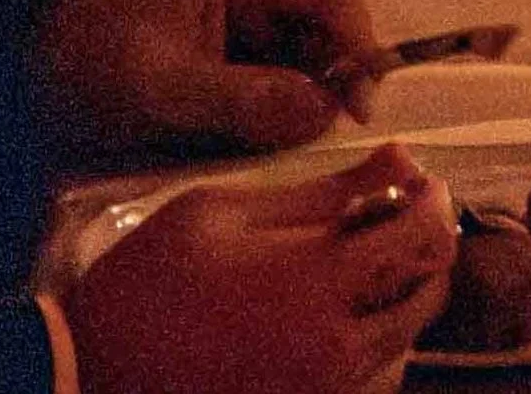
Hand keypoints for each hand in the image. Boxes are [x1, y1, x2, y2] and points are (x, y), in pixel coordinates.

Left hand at [35, 0, 388, 162]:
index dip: (359, 44)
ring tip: (287, 137)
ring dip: (315, 100)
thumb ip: (243, 98)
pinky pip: (288, 86)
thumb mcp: (165, 88)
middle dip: (339, 76)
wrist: (41, 85)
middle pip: (332, 26)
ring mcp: (252, 27)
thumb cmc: (97, 69)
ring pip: (315, 60)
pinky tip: (270, 138)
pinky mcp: (242, 64)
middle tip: (333, 132)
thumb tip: (324, 108)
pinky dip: (290, 114)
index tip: (362, 107)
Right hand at [67, 149, 456, 393]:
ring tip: (359, 260)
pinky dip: (375, 339)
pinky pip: (372, 377)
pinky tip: (332, 312)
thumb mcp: (226, 212)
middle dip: (426, 248)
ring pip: (406, 340)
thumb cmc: (153, 283)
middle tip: (393, 215)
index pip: (422, 241)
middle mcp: (336, 351)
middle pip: (429, 296)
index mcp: (316, 287)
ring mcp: (325, 393)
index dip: (433, 201)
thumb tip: (400, 159)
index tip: (420, 179)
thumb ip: (322, 191)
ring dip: (402, 294)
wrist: (97, 375)